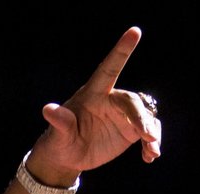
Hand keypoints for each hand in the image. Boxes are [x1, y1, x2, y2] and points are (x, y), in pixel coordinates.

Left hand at [27, 27, 161, 184]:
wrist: (67, 156)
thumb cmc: (59, 141)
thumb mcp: (57, 135)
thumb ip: (59, 122)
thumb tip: (47, 109)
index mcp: (94, 94)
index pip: (109, 69)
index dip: (121, 51)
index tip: (134, 31)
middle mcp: (111, 100)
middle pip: (132, 103)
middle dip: (141, 118)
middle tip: (147, 135)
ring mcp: (123, 115)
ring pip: (145, 117)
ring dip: (151, 132)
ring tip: (152, 150)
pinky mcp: (130, 130)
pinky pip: (147, 133)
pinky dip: (151, 143)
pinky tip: (150, 157)